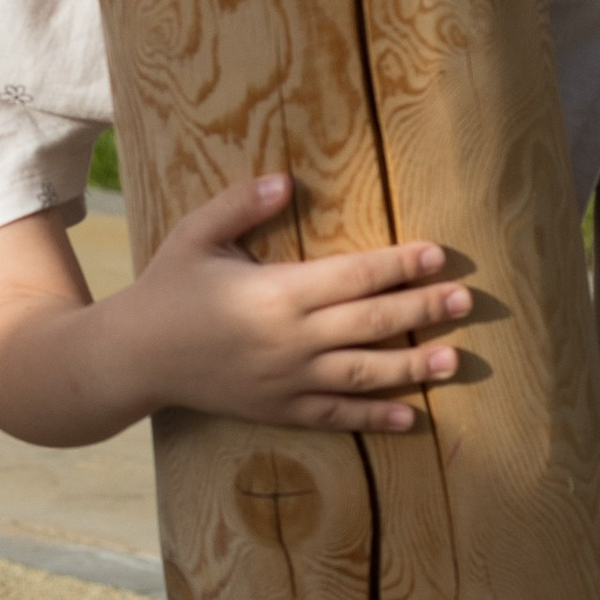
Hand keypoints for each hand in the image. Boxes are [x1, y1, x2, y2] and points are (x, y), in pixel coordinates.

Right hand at [116, 171, 470, 432]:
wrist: (134, 358)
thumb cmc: (167, 288)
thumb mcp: (196, 235)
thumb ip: (240, 204)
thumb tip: (287, 180)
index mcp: (276, 293)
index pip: (353, 276)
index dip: (398, 265)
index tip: (437, 254)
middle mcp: (290, 340)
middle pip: (370, 323)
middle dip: (421, 310)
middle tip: (464, 300)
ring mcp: (287, 381)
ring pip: (362, 375)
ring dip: (412, 368)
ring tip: (454, 360)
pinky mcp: (279, 409)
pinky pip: (335, 417)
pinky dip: (374, 419)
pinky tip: (410, 417)